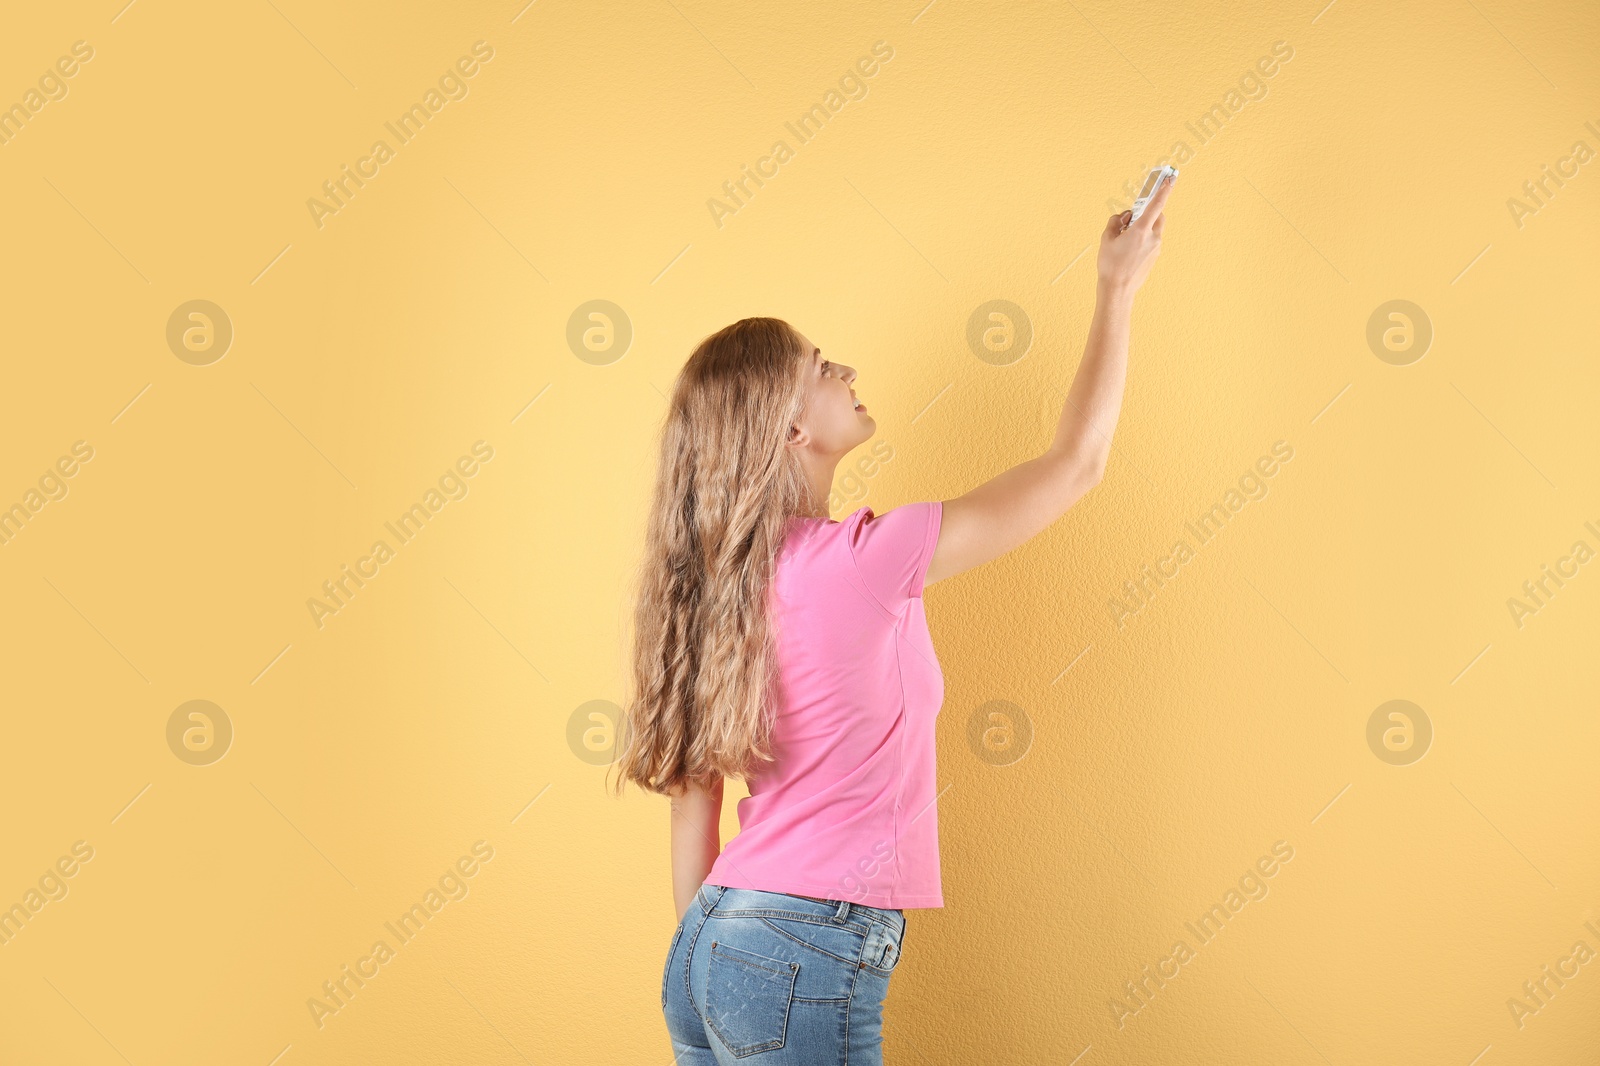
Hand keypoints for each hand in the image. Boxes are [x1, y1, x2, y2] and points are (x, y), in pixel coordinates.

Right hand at [1096, 172, 1173, 296]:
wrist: (1117, 291)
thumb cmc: (1110, 265)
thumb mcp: (1106, 239)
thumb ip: (1115, 222)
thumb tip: (1122, 218)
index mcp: (1141, 230)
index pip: (1156, 204)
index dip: (1163, 189)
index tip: (1170, 177)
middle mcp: (1153, 238)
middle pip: (1157, 216)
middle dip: (1147, 213)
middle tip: (1130, 219)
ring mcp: (1156, 248)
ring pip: (1154, 229)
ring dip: (1144, 227)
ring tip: (1126, 238)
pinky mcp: (1154, 257)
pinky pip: (1151, 242)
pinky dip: (1143, 240)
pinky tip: (1128, 250)